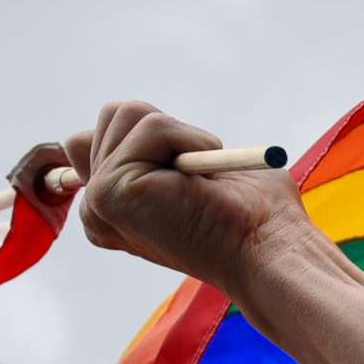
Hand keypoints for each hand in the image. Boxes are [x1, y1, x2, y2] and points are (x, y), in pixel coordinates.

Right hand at [48, 101, 312, 295]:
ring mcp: (98, 202)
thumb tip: (125, 112)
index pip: (95, 136)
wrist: (268, 250)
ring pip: (124, 114)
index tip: (187, 171)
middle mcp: (98, 211)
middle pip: (110, 116)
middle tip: (196, 177)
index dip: (151, 135)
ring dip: (179, 135)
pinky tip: (204, 181)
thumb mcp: (197, 167)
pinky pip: (150, 126)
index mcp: (116, 209)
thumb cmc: (252, 214)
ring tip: (199, 180)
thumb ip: (150, 144)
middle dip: (165, 131)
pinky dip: (189, 139)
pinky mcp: (109, 193)